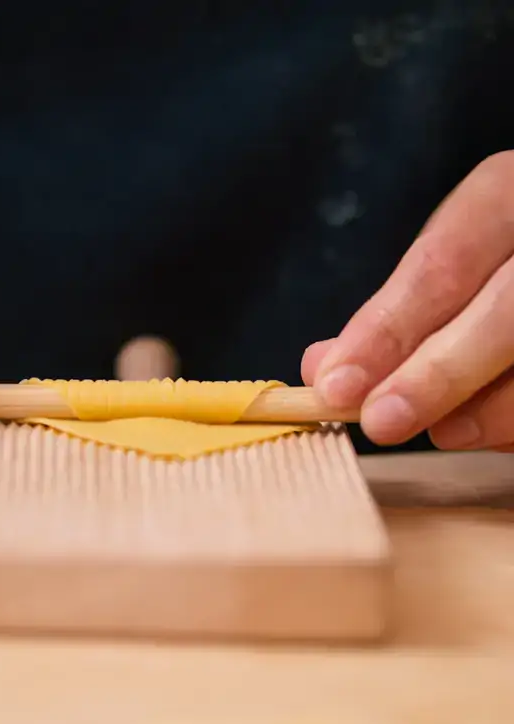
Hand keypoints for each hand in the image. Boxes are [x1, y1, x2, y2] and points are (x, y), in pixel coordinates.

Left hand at [301, 151, 513, 451]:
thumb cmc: (502, 257)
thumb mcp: (455, 253)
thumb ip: (396, 310)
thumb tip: (322, 368)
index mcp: (508, 196)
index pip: (441, 265)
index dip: (385, 331)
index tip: (334, 384)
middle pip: (506, 311)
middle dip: (436, 376)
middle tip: (379, 422)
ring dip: (491, 410)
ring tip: (444, 432)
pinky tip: (489, 430)